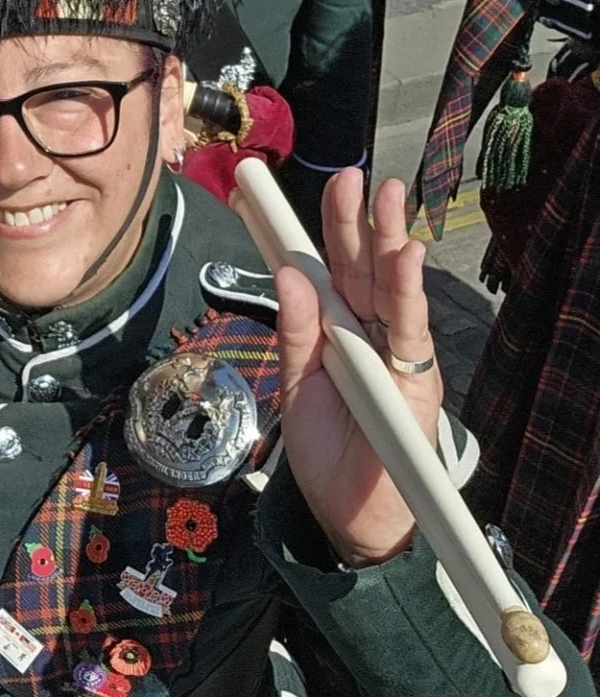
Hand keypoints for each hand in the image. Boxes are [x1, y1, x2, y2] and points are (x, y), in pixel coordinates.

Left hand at [276, 168, 441, 566]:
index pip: (324, 272)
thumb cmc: (327, 452)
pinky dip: (409, 292)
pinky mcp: (416, 378)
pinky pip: (411, 330)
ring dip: (387, 240)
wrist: (351, 518)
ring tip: (383, 196)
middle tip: (348, 178)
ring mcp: (396, 353)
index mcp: (338, 331)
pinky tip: (405, 255)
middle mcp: (370, 333)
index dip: (310, 234)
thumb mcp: (298, 386)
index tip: (279, 196)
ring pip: (392, 287)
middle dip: (354, 223)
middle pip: (361, 268)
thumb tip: (288, 276)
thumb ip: (296, 333)